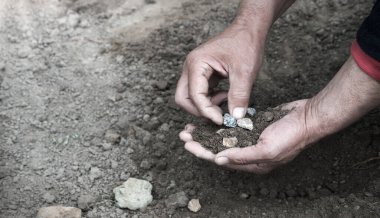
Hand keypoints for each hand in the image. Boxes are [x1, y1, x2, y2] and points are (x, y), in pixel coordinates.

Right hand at [175, 23, 264, 123]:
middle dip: (199, 110)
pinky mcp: (202, 74)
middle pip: (183, 98)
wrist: (249, 29)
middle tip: (218, 116)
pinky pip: (199, 93)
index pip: (194, 95)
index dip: (206, 111)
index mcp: (196, 64)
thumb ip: (239, 96)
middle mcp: (191, 67)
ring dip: (205, 106)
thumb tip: (236, 117)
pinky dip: (209, 100)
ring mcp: (195, 70)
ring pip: (190, 97)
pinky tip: (225, 96)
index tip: (221, 120)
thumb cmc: (246, 44)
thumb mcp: (245, 72)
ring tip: (225, 102)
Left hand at [179, 57, 379, 172]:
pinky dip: (222, 124)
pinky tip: (212, 119)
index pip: (221, 159)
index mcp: (253, 163)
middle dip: (201, 142)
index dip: (203, 152)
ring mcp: (253, 140)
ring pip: (225, 138)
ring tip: (193, 127)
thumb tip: (218, 160)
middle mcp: (251, 154)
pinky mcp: (255, 127)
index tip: (188, 144)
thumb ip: (243, 156)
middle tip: (184, 134)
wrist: (309, 117)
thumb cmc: (291, 135)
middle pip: (219, 149)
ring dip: (209, 132)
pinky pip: (234, 128)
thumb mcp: (267, 149)